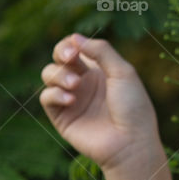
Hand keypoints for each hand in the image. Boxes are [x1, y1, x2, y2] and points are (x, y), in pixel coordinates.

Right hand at [39, 33, 159, 173]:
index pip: (76, 48)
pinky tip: (71, 99)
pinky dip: (54, 94)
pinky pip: (46, 97)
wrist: (130, 141)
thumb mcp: (123, 72)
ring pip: (49, 75)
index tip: (76, 47)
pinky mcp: (62, 117)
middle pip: (59, 58)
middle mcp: (83, 82)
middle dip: (61, 52)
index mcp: (99, 70)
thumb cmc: (132, 106)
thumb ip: (101, 51)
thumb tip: (75, 38)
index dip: (71, 43)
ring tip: (75, 85)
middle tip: (70, 58)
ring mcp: (71, 99)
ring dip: (59, 75)